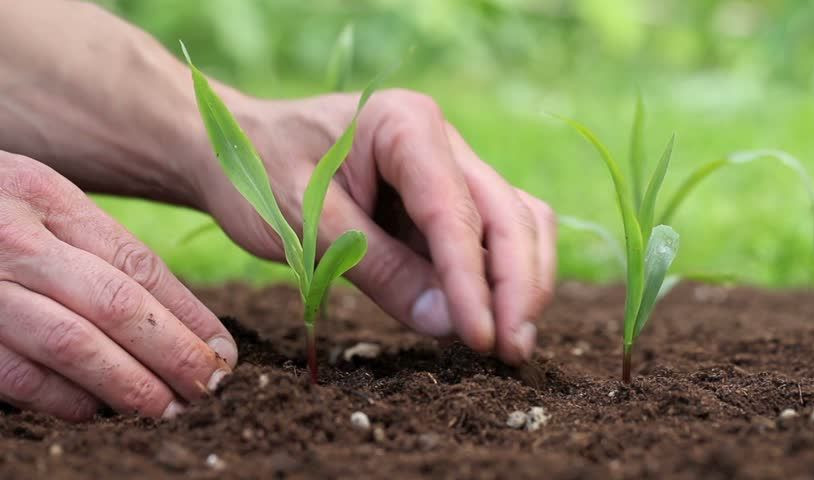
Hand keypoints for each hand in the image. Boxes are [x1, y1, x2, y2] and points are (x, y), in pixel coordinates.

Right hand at [0, 152, 235, 420]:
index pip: (137, 263)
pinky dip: (63, 398)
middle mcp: (12, 237)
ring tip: (169, 408)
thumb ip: (93, 245)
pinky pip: (15, 373)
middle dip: (174, 353)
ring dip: (128, 384)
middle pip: (115, 304)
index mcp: (46, 196)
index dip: (187, 313)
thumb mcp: (37, 201)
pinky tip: (98, 410)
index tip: (223, 349)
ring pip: (70, 343)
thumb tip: (179, 317)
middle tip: (211, 386)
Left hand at [195, 89, 556, 364]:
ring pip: (516, 221)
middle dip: (517, 285)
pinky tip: (492, 318)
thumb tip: (447, 324)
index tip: (481, 338)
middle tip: (512, 351)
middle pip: (507, 212)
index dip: (473, 281)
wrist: (237, 150)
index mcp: (404, 126)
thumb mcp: (307, 225)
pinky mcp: (444, 198)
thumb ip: (379, 270)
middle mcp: (440, 141)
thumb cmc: (259, 174)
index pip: (454, 211)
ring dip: (522, 282)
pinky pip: (490, 234)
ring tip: (510, 343)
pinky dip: (500, 276)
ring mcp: (448, 167)